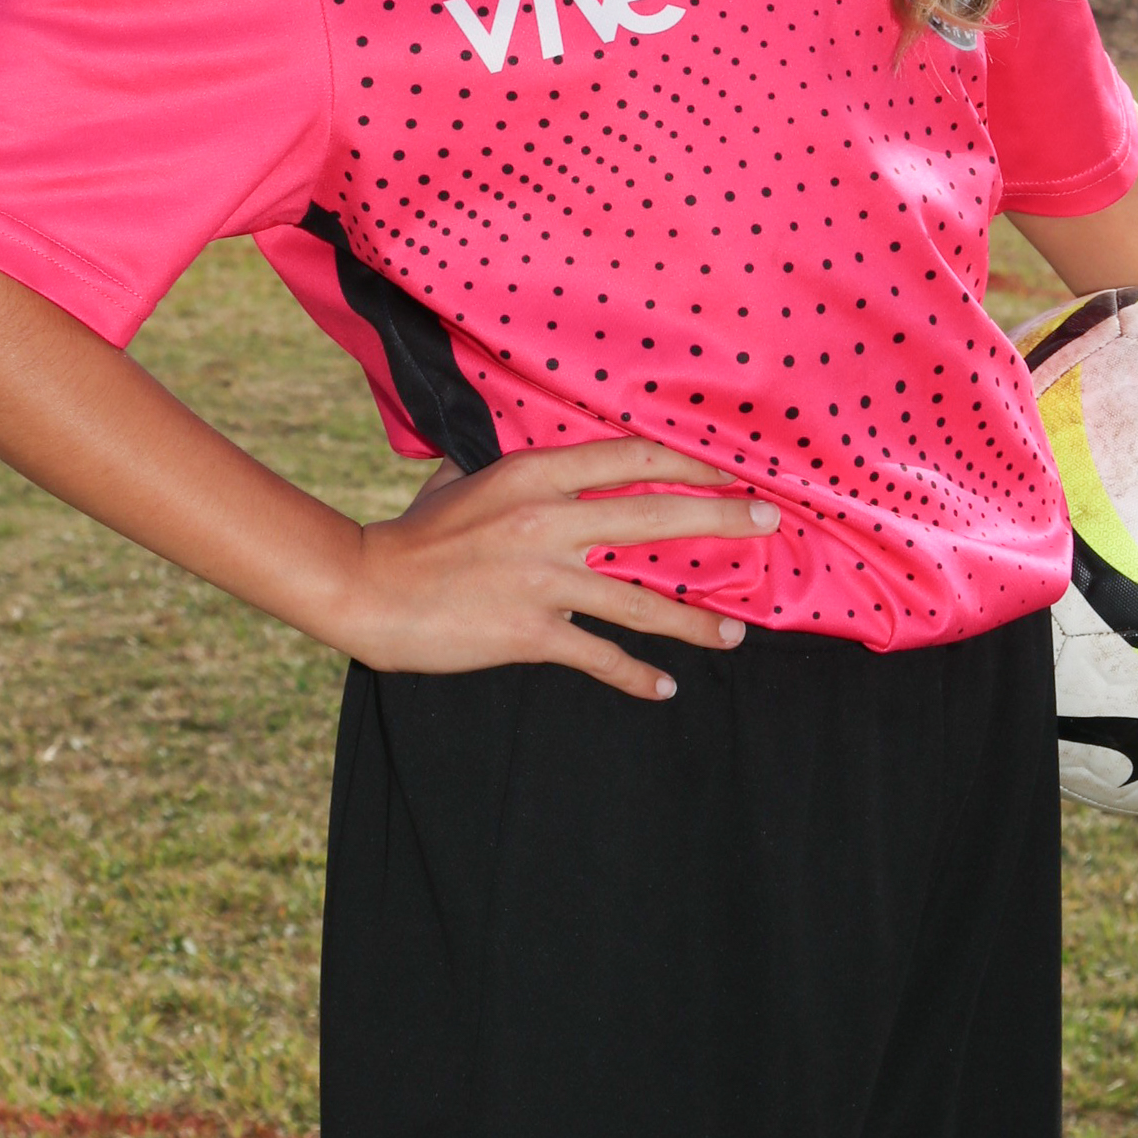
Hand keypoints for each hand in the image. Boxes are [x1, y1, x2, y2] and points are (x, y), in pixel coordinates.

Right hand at [338, 438, 777, 700]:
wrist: (368, 588)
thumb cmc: (413, 532)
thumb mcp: (460, 478)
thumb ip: (504, 466)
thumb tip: (523, 450)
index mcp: (534, 473)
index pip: (632, 458)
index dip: (690, 462)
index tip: (730, 470)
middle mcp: (548, 520)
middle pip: (657, 516)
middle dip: (723, 520)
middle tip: (769, 525)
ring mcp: (543, 579)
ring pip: (643, 599)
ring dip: (696, 620)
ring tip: (735, 635)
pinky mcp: (531, 632)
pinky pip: (601, 655)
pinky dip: (637, 676)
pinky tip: (665, 688)